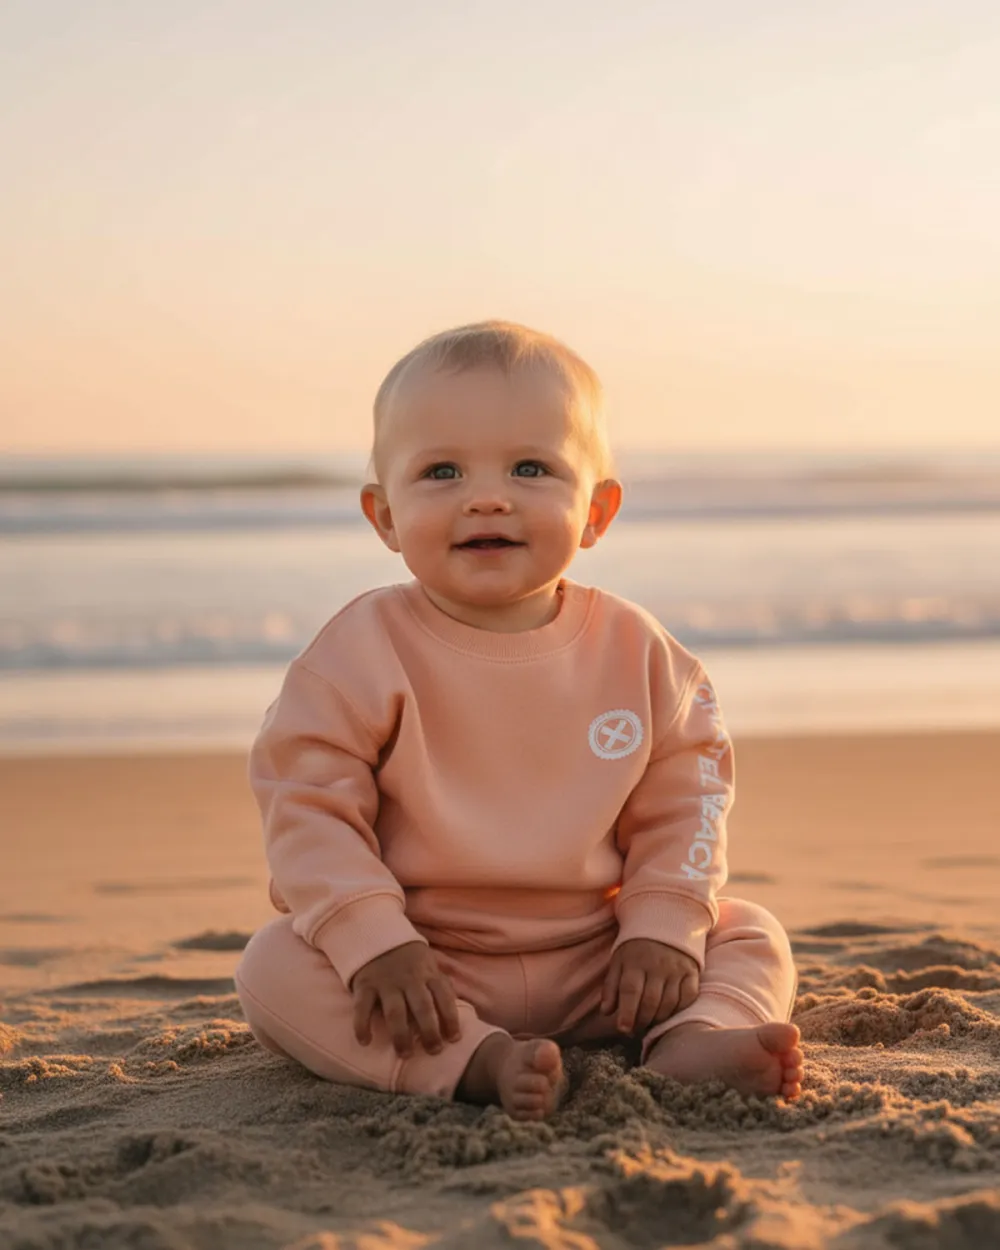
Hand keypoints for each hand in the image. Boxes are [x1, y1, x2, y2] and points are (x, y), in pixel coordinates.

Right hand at [352, 940, 461, 1057]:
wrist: (376, 933)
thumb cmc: (408, 959)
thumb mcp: (428, 965)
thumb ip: (440, 985)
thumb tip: (457, 1012)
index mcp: (428, 974)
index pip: (444, 996)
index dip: (451, 1018)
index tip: (454, 1039)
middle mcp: (409, 979)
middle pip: (422, 1007)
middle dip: (430, 1031)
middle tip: (434, 1052)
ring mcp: (386, 982)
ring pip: (395, 1012)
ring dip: (401, 1035)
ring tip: (405, 1054)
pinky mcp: (365, 985)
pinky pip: (363, 1008)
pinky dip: (362, 1025)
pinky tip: (365, 1041)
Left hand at [600, 939, 699, 1034]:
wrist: (665, 922)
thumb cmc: (636, 947)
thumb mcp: (618, 961)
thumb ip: (611, 986)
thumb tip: (607, 1011)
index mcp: (635, 961)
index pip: (630, 990)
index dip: (627, 1013)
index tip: (623, 1029)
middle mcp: (657, 965)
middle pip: (650, 1001)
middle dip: (642, 1021)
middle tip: (635, 1030)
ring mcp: (676, 969)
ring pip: (669, 1003)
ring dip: (658, 1019)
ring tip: (649, 1023)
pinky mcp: (692, 971)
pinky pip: (688, 997)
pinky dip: (679, 1009)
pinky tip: (669, 1013)